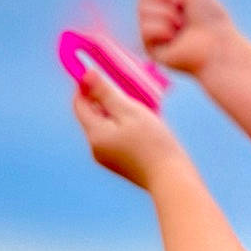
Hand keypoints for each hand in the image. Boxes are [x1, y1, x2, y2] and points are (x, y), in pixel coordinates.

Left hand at [72, 64, 181, 188]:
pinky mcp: (120, 163)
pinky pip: (116, 136)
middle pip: (93, 114)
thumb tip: (86, 75)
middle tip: (126, 84)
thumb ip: (106, 93)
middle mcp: (96, 148)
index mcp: (95, 134)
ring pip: (106, 125)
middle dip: (105, 97)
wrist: (170, 179)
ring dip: (117, 110)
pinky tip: (143, 121)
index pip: (80, 104)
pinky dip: (124, 124)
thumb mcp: (130, 111)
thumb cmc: (153, 143)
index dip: (85, 85)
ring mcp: (107, 157)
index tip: (100, 71)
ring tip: (139, 102)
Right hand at [137, 0, 233, 77]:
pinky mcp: (150, 49)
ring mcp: (153, 33)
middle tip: (184, 14)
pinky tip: (174, 40)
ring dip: (167, 15)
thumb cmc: (210, 19)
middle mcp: (159, 16)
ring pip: (142, 10)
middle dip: (166, 0)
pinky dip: (162, 30)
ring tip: (181, 28)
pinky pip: (145, 29)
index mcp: (169, 1)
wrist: (216, 46)